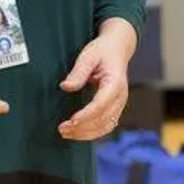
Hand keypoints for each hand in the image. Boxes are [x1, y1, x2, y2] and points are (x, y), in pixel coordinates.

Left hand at [58, 21, 136, 140]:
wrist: (117, 49)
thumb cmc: (103, 51)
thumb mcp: (88, 56)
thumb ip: (78, 72)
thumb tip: (66, 86)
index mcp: (115, 82)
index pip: (101, 104)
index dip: (86, 115)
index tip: (71, 121)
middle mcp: (121, 96)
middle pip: (104, 119)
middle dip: (83, 128)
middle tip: (62, 129)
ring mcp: (120, 104)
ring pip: (106, 127)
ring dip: (87, 134)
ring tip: (66, 133)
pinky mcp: (115, 108)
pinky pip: (107, 126)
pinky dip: (93, 133)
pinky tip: (78, 133)